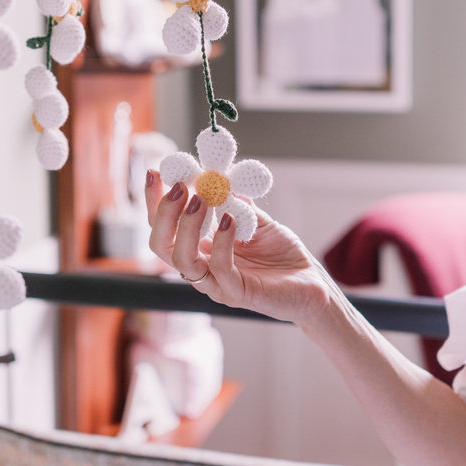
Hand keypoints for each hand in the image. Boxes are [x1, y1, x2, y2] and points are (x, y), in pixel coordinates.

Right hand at [145, 170, 334, 325]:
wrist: (310, 281)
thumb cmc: (281, 253)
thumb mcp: (256, 219)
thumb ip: (235, 201)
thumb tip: (217, 174)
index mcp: (200, 248)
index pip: (165, 227)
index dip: (154, 201)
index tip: (155, 172)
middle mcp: (201, 267)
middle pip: (161, 245)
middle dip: (164, 213)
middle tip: (179, 186)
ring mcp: (216, 284)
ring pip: (183, 260)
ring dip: (187, 226)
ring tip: (200, 199)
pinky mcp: (237, 294)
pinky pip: (220, 269)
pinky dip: (222, 241)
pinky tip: (231, 220)